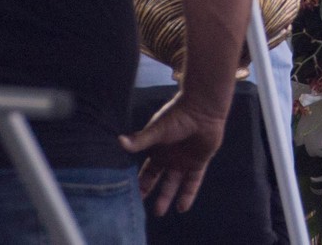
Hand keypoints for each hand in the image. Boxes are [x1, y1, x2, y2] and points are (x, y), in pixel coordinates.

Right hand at [119, 93, 226, 215]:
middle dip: (149, 191)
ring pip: (174, 183)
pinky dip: (188, 194)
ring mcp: (184, 160)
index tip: (128, 197)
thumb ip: (140, 140)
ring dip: (167, 196)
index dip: (138, 183)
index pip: (145, 170)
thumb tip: (119, 142)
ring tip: (159, 212)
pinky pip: (193, 181)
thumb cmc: (178, 115)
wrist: (203, 108)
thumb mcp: (157, 130)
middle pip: (157, 178)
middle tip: (140, 209)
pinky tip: (182, 208)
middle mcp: (169, 157)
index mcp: (157, 150)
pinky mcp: (199, 162)